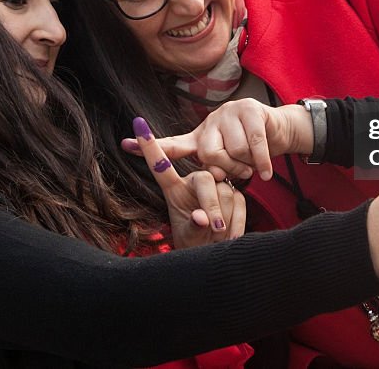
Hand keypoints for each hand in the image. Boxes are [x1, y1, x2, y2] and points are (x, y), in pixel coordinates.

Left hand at [122, 100, 311, 181]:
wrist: (278, 131)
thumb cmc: (249, 153)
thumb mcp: (227, 165)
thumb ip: (213, 180)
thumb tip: (202, 213)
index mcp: (200, 137)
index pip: (173, 144)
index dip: (150, 147)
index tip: (125, 144)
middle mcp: (211, 121)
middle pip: (209, 155)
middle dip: (227, 170)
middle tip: (239, 174)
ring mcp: (230, 112)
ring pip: (234, 151)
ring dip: (247, 166)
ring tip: (253, 166)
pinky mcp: (251, 111)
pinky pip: (254, 144)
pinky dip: (261, 163)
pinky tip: (265, 172)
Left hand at [133, 117, 245, 248]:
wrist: (218, 255)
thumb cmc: (195, 246)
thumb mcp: (189, 241)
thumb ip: (193, 229)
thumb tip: (201, 218)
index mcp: (174, 189)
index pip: (160, 166)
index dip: (149, 147)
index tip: (138, 124)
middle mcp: (194, 182)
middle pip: (205, 179)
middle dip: (211, 204)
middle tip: (215, 229)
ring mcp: (216, 186)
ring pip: (225, 191)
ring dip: (224, 217)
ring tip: (218, 236)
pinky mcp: (235, 193)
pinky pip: (240, 201)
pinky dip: (237, 221)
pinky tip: (230, 235)